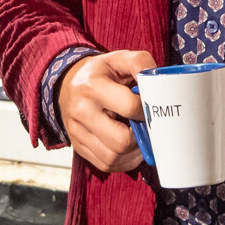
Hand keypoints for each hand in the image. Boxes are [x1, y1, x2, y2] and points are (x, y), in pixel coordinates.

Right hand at [56, 50, 154, 174]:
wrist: (67, 85)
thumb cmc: (99, 73)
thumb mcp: (118, 58)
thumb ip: (140, 62)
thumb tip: (157, 81)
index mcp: (93, 87)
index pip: (130, 107)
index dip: (147, 109)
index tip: (148, 105)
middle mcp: (81, 112)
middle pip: (121, 141)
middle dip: (140, 136)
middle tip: (144, 126)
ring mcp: (77, 133)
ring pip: (114, 157)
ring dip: (133, 152)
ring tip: (137, 136)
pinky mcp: (78, 147)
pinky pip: (106, 165)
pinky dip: (123, 161)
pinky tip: (127, 147)